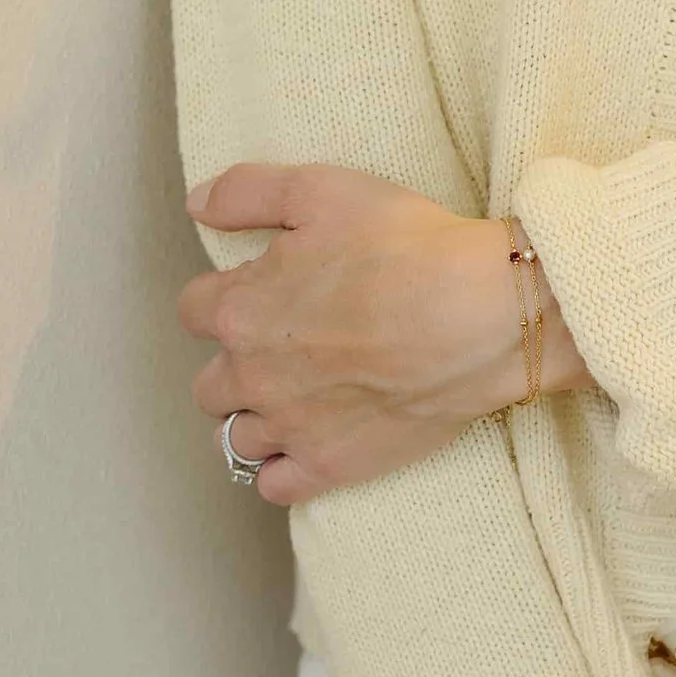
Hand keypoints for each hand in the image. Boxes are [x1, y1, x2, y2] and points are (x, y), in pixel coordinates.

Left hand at [180, 161, 585, 500]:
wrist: (482, 314)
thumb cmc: (405, 245)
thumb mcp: (322, 190)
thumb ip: (247, 192)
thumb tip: (195, 205)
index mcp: (241, 308)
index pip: (193, 310)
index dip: (227, 295)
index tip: (266, 290)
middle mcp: (252, 375)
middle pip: (209, 384)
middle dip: (237, 364)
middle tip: (287, 346)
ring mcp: (288, 428)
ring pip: (234, 440)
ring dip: (255, 419)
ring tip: (296, 400)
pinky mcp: (329, 467)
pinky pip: (273, 486)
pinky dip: (281, 471)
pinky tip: (306, 445)